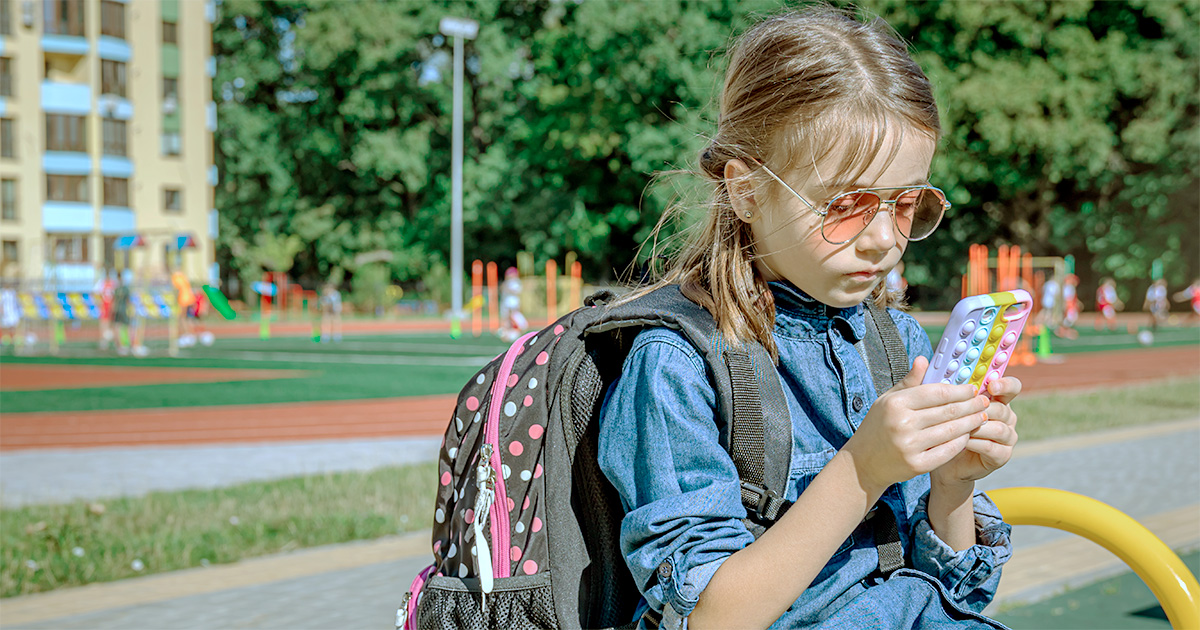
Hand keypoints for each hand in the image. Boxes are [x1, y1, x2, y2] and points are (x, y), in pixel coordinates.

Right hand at [843, 356, 989, 493]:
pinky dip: (961, 441)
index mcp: (895, 403)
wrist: (863, 463)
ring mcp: (910, 446)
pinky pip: (948, 450)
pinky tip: (969, 434)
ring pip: (952, 430)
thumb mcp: (887, 400)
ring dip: (971, 422)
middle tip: (984, 401)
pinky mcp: (917, 465)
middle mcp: (903, 423)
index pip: (937, 393)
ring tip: (982, 416)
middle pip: (948, 411)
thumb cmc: (878, 426)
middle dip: (970, 405)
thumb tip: (924, 359)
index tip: (972, 389)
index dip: (959, 391)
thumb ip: (909, 382)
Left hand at [931, 376, 1021, 486]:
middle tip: (968, 408)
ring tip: (960, 426)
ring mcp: (1006, 436)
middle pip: (1003, 407)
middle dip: (984, 407)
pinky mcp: (1001, 455)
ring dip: (978, 426)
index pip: (1011, 386)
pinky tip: (962, 441)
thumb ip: (930, 382)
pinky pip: (993, 447)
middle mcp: (1005, 415)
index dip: (1004, 384)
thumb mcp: (934, 404)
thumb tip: (921, 359)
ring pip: (999, 427)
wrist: (939, 460)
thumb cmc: (938, 426)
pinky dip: (976, 443)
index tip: (991, 385)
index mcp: (995, 398)